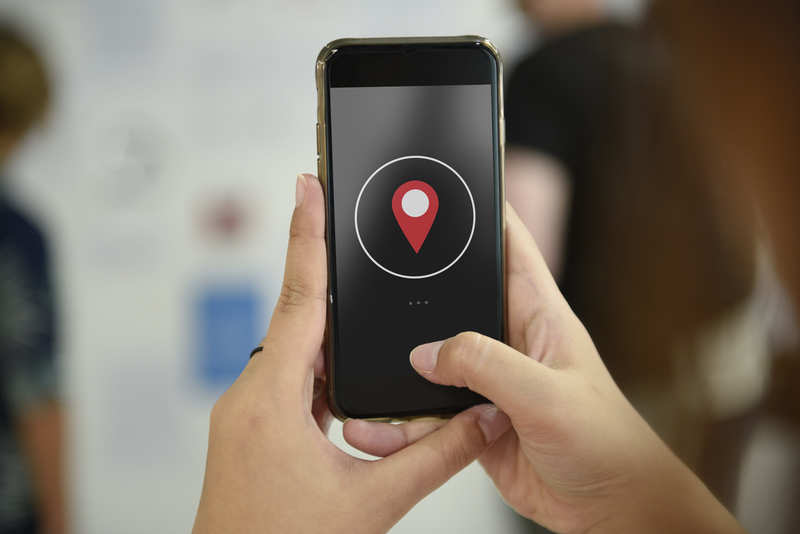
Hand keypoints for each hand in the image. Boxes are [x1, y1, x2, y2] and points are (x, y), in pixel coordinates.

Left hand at [192, 174, 510, 533]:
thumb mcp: (373, 504)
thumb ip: (436, 458)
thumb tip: (483, 420)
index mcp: (272, 400)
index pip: (299, 299)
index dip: (306, 236)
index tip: (307, 185)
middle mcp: (250, 397)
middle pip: (298, 318)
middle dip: (330, 279)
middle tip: (352, 231)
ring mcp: (248, 414)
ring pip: (295, 353)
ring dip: (331, 335)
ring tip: (368, 317)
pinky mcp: (253, 430)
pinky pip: (291, 381)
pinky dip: (322, 372)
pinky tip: (349, 385)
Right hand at [345, 207, 744, 533]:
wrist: (607, 508)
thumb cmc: (608, 445)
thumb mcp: (548, 396)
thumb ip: (488, 366)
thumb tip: (429, 353)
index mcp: (539, 315)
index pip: (511, 246)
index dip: (484, 211)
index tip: (450, 184)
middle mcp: (510, 341)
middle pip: (455, 298)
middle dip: (418, 286)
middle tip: (376, 269)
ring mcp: (489, 381)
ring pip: (432, 359)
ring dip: (401, 363)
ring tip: (364, 361)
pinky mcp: (472, 420)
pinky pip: (426, 411)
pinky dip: (401, 419)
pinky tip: (379, 423)